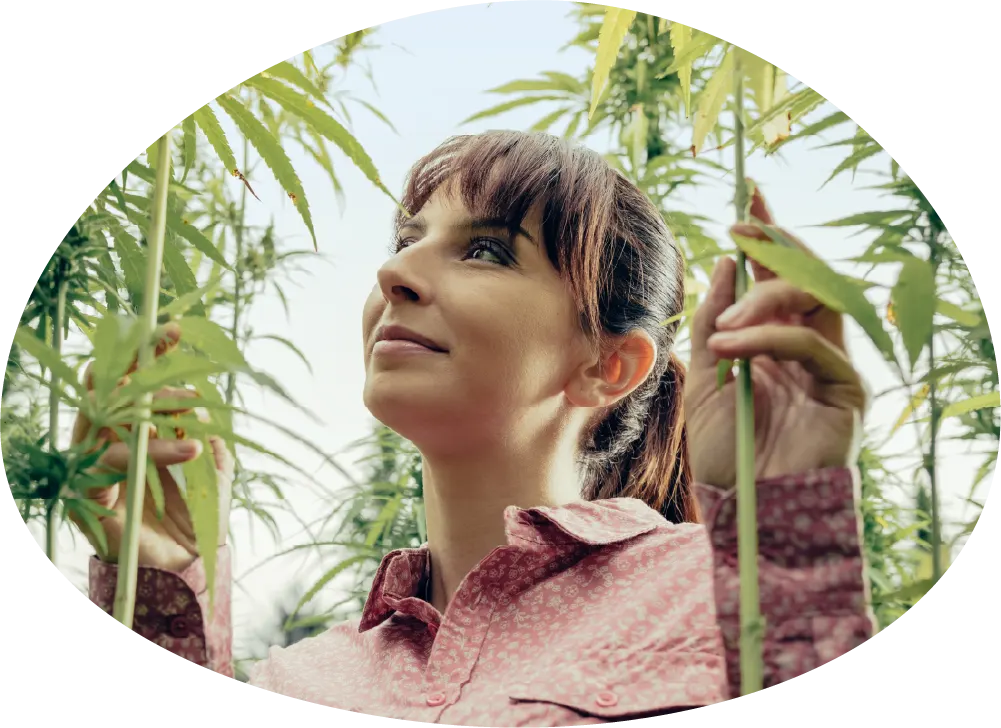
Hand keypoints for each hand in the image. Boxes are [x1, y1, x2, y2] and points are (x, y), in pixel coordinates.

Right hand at [67, 322, 233, 572]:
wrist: (187, 566)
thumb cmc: (197, 514)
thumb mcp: (215, 469)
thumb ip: (209, 436)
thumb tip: (203, 408)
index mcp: (135, 429)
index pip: (135, 383)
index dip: (149, 355)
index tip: (173, 330)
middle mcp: (109, 441)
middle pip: (111, 390)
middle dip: (140, 362)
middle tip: (170, 342)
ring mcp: (94, 464)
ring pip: (111, 421)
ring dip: (154, 409)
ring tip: (193, 409)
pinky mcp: (89, 494)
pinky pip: (110, 463)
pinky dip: (151, 453)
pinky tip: (188, 452)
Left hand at [683, 186, 865, 488]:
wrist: (745, 512)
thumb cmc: (726, 455)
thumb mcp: (703, 382)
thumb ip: (713, 326)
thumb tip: (724, 264)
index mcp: (774, 345)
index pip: (777, 280)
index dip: (768, 238)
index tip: (749, 198)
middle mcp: (808, 349)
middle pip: (808, 278)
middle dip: (778, 244)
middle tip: (742, 224)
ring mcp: (831, 368)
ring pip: (816, 303)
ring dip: (765, 300)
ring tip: (723, 328)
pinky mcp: (846, 391)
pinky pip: (812, 345)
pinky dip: (769, 337)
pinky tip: (730, 346)